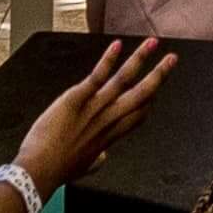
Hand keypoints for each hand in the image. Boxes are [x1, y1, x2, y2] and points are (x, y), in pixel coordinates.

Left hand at [12, 37, 173, 195]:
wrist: (40, 170)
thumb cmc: (58, 170)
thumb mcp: (83, 167)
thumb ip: (96, 161)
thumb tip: (101, 158)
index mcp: (109, 136)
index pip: (138, 115)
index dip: (150, 101)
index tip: (158, 89)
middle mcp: (108, 120)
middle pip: (142, 95)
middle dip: (159, 75)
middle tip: (172, 59)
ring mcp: (94, 108)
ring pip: (124, 80)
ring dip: (141, 59)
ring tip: (153, 43)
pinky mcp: (76, 99)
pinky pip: (97, 76)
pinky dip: (108, 60)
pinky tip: (118, 46)